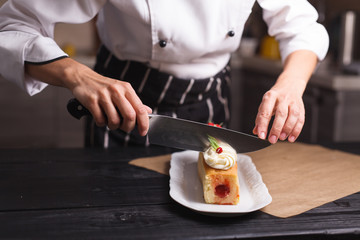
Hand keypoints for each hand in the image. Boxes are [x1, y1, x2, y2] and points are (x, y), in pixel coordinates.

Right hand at [26, 58, 151, 134]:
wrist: (83, 78)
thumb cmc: (104, 87)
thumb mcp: (122, 90)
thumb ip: (135, 102)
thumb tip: (149, 112)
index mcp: (126, 89)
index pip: (140, 109)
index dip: (144, 123)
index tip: (143, 132)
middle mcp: (116, 91)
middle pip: (129, 116)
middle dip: (128, 127)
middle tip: (124, 128)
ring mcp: (103, 95)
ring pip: (114, 120)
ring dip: (113, 126)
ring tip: (110, 122)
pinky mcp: (91, 100)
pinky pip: (100, 119)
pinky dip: (101, 123)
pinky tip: (101, 118)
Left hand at [252, 50, 317, 143]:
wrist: (290, 84)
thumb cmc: (275, 97)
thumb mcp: (265, 104)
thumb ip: (260, 117)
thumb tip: (256, 131)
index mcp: (270, 96)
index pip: (265, 111)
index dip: (263, 125)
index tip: (261, 135)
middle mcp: (282, 98)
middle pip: (281, 114)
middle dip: (276, 128)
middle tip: (272, 139)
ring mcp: (293, 102)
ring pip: (293, 116)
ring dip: (287, 129)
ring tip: (282, 138)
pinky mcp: (301, 107)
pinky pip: (301, 120)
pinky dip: (296, 130)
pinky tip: (291, 138)